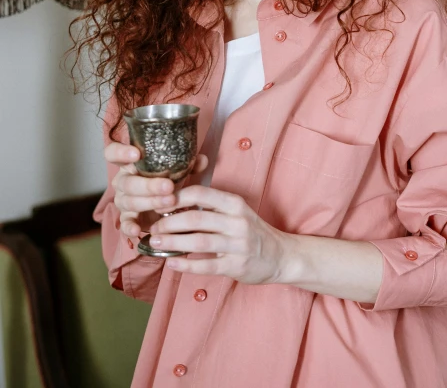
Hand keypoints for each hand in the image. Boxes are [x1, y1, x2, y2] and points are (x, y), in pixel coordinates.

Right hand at [105, 140, 208, 237]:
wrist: (165, 205)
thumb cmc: (167, 180)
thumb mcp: (178, 170)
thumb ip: (189, 164)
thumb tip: (202, 160)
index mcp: (130, 164)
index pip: (113, 153)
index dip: (120, 153)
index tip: (136, 154)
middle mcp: (123, 181)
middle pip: (127, 182)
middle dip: (148, 185)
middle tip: (168, 187)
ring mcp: (123, 201)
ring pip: (129, 201)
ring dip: (149, 202)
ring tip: (169, 203)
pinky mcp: (127, 219)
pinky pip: (124, 223)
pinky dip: (129, 227)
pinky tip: (137, 229)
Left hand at [148, 184, 291, 283]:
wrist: (281, 255)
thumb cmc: (252, 230)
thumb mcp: (236, 211)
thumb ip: (211, 206)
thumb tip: (174, 201)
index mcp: (234, 203)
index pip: (200, 194)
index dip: (176, 198)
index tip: (159, 203)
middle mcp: (237, 221)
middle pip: (195, 219)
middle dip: (169, 223)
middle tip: (152, 227)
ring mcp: (238, 245)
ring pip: (199, 242)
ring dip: (173, 242)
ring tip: (155, 243)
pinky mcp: (237, 266)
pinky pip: (207, 266)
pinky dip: (186, 265)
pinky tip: (171, 263)